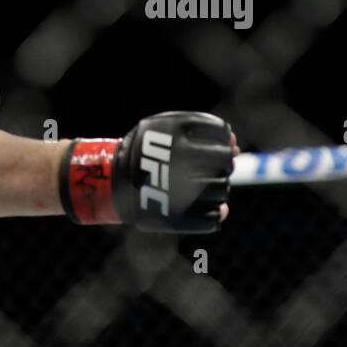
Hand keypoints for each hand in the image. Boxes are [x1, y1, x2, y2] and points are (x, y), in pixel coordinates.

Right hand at [60, 112, 235, 233]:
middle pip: (225, 169)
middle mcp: (178, 170)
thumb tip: (236, 143)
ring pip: (221, 193)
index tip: (214, 149)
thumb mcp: (166, 125)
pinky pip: (212, 220)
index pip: (225, 147)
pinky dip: (215, 214)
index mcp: (177, 145)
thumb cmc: (145, 149)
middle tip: (207, 168)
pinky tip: (207, 207)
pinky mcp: (173, 220)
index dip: (225, 147)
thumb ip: (202, 126)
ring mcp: (176, 196)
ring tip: (204, 186)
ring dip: (219, 188)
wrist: (110, 180)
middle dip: (222, 167)